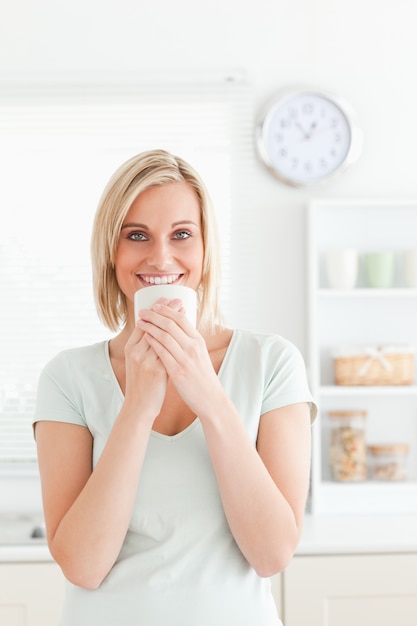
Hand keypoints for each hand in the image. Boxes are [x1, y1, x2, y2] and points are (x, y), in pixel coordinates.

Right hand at [123, 298, 184, 421]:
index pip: (143, 322)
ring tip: (184, 310)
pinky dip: (178, 338)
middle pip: (153, 325)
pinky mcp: (157, 371)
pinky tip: (187, 330)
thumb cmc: (142, 384)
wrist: (139, 406)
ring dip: (175, 320)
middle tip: (178, 299)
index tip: (166, 298)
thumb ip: (147, 347)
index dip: (155, 309)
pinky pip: (169, 350)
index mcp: (130, 348)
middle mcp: (136, 352)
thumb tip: (160, 330)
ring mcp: (146, 361)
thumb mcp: (139, 362)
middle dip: (167, 310)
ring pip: (162, 335)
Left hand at [137, 304, 221, 416]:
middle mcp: (193, 347)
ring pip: (165, 336)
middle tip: (143, 311)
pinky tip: (145, 337)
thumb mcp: (201, 354)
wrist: (210, 398)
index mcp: (199, 341)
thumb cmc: (203, 376)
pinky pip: (162, 353)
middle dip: (155, 315)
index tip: (156, 306)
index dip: (167, 310)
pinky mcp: (178, 371)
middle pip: (171, 325)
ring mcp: (186, 359)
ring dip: (150, 327)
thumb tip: (178, 328)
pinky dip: (152, 342)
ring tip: (140, 321)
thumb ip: (190, 341)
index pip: (181, 319)